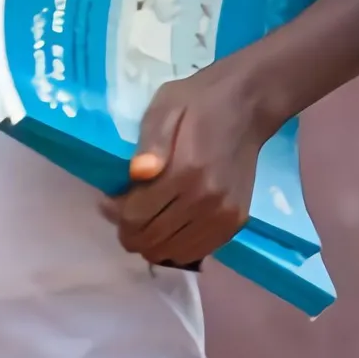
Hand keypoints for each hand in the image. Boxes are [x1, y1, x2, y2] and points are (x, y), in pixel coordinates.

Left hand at [107, 63, 284, 268]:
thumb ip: (150, 142)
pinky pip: (197, 252)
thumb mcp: (165, 108)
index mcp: (186, 172)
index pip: (135, 216)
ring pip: (171, 252)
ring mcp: (224, 215)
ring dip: (152, 241)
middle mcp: (207, 200)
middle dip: (129, 229)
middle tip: (128, 210)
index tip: (110, 199)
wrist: (248, 106)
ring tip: (150, 219)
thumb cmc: (199, 104)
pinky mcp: (236, 221)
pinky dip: (178, 246)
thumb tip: (138, 173)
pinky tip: (172, 226)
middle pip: (150, 239)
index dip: (114, 212)